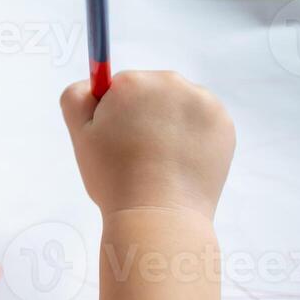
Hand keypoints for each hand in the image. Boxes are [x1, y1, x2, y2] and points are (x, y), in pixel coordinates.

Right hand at [60, 71, 234, 219]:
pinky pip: (202, 124)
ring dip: (170, 125)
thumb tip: (93, 85)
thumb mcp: (80, 136)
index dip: (114, 117)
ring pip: (178, 107)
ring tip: (161, 162)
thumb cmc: (114, 178)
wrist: (159, 216)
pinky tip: (181, 163)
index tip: (117, 142)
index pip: (119, 88)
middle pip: (151, 93)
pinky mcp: (223, 125)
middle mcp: (171, 83)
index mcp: (134, 82)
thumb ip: (76, 98)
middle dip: (144, 116)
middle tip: (136, 155)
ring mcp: (203, 103)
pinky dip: (193, 139)